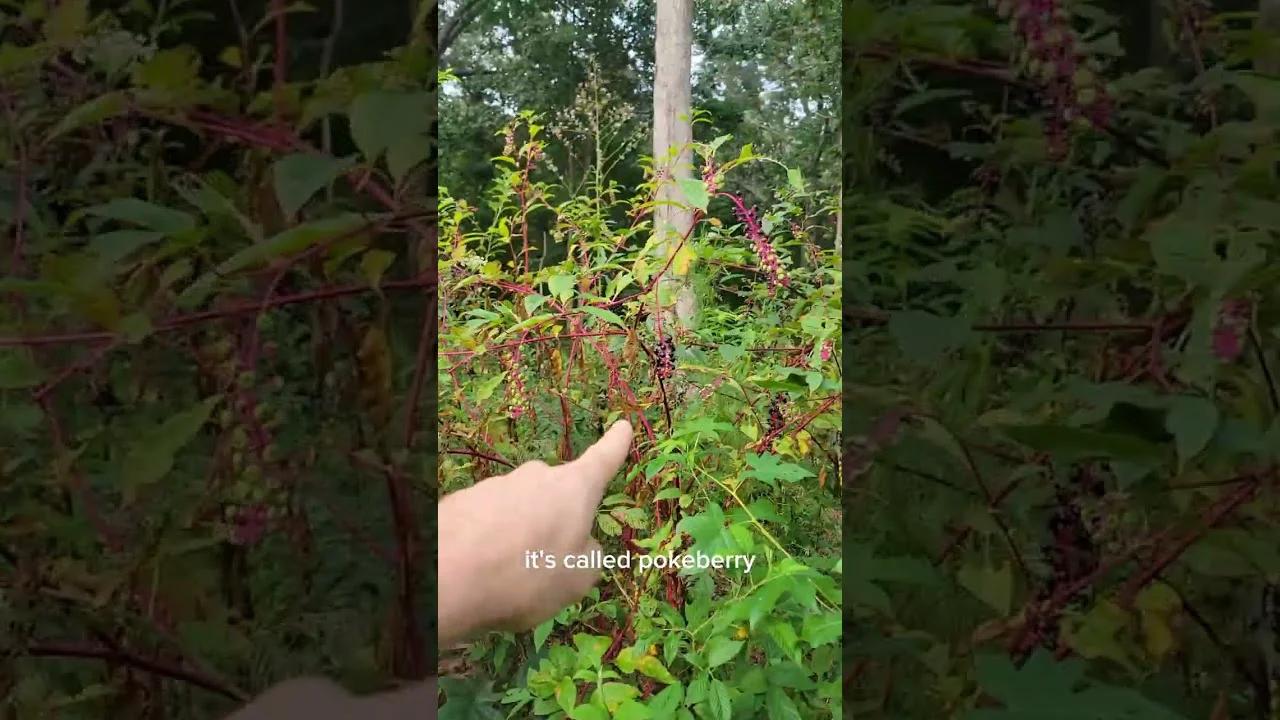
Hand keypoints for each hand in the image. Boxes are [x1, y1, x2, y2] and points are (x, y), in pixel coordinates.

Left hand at [438, 420, 633, 646]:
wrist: (447, 578)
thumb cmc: (529, 576)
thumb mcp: (579, 579)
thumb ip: (588, 555)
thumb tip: (581, 542)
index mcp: (572, 489)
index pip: (602, 460)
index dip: (615, 445)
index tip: (623, 426)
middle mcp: (534, 477)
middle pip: (554, 494)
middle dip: (554, 519)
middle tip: (547, 562)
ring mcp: (495, 485)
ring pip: (517, 510)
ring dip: (518, 536)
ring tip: (507, 576)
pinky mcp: (461, 501)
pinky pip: (486, 522)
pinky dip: (488, 543)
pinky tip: (478, 571)